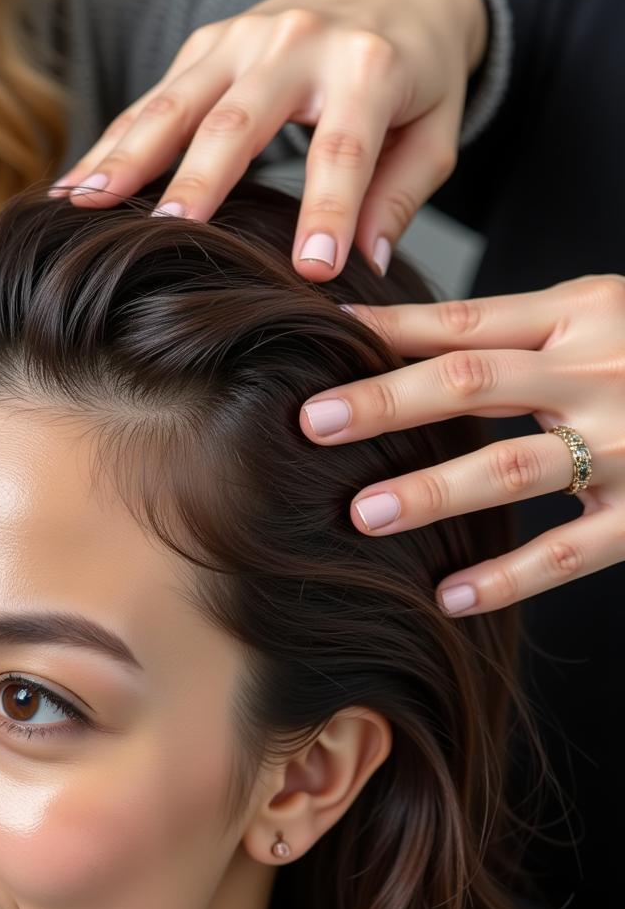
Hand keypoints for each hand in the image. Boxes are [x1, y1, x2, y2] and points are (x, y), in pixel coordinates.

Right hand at [53, 0, 486, 280]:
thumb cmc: (415, 69)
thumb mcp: (434, 131)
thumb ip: (401, 196)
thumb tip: (366, 268)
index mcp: (368, 66)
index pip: (343, 148)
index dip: (328, 211)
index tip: (312, 272)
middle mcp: (297, 43)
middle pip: (238, 119)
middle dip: (200, 178)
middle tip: (169, 229)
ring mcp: (241, 38)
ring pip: (175, 103)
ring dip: (127, 155)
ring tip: (85, 203)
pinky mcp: (206, 44)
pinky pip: (152, 100)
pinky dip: (112, 143)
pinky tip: (76, 183)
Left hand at [298, 276, 624, 615]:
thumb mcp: (598, 312)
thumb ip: (516, 328)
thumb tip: (397, 337)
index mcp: (580, 314)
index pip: (463, 322)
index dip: (387, 333)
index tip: (321, 341)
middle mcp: (599, 371)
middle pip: (472, 382)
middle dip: (387, 403)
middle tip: (313, 423)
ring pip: (514, 468)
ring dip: (432, 492)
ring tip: (362, 515)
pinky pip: (571, 551)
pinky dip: (507, 577)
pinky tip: (447, 595)